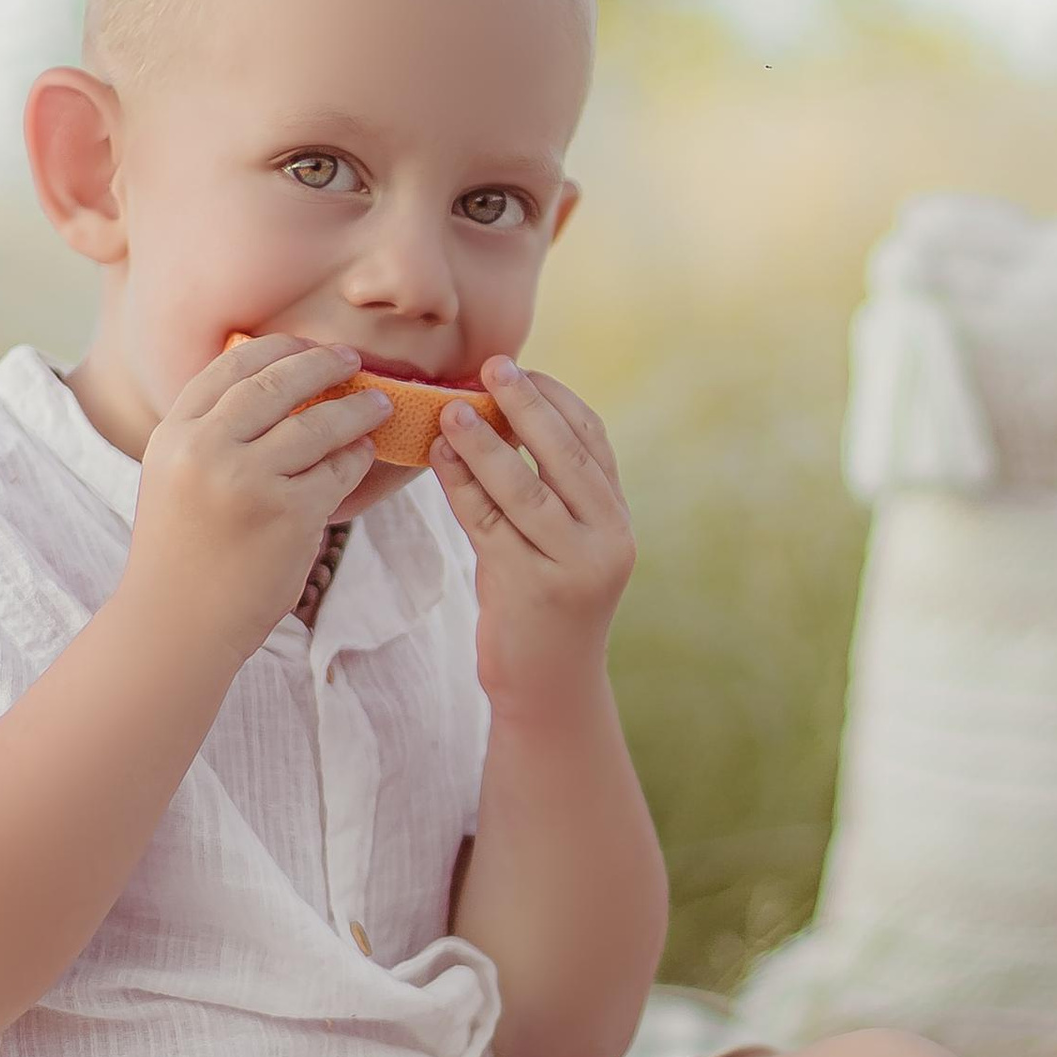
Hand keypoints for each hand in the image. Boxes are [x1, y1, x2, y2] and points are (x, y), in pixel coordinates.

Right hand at [124, 336, 389, 665]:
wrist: (178, 624)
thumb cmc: (183, 553)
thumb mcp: (174, 478)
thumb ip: (209, 433)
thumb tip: (270, 383)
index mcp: (175, 434)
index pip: (230, 366)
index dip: (276, 347)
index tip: (306, 344)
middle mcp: (205, 450)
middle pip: (276, 383)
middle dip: (321, 364)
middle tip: (352, 360)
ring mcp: (247, 482)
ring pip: (317, 424)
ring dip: (355, 409)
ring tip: (378, 404)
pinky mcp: (288, 515)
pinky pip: (337, 471)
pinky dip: (356, 458)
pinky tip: (365, 454)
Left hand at [430, 358, 634, 709]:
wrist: (549, 690)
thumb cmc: (543, 606)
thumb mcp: (562, 545)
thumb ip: (551, 492)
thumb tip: (504, 416)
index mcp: (617, 520)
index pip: (593, 442)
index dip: (556, 399)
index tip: (521, 368)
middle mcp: (607, 539)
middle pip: (564, 456)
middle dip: (526, 405)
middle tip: (492, 366)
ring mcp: (572, 566)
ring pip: (524, 489)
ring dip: (485, 443)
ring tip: (450, 409)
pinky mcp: (530, 588)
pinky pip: (488, 523)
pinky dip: (461, 485)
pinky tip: (439, 458)